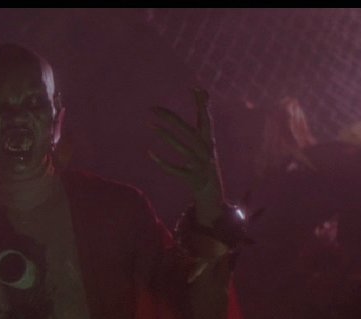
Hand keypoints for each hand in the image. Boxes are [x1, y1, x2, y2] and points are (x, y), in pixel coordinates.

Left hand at [148, 88, 224, 225]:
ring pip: (182, 149)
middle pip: (188, 131)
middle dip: (171, 118)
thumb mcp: (204, 136)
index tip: (194, 87)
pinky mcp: (192, 178)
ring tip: (150, 124)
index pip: (206, 118)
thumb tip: (200, 88)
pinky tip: (149, 153)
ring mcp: (200, 165)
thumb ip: (202, 114)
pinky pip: (175, 169)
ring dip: (166, 136)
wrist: (210, 189)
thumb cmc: (204, 156)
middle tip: (152, 108)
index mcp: (209, 139)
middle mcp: (206, 151)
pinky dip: (162, 162)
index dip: (202, 104)